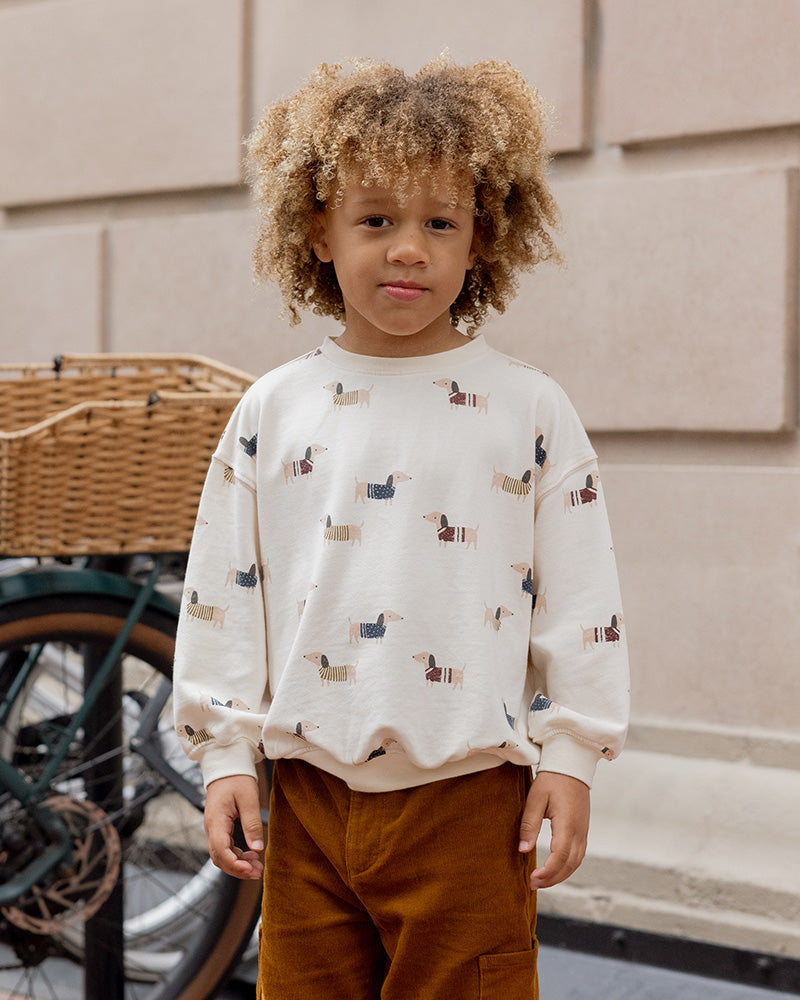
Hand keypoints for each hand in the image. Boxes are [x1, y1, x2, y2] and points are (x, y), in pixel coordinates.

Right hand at [204, 774, 264, 879]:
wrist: (227, 766)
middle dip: (237, 869)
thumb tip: (257, 848)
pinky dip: (237, 855)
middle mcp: (211, 827)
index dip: (234, 864)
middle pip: (220, 858)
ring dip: (238, 864)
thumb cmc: (237, 779)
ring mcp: (214, 829)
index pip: (220, 850)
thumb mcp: (249, 799)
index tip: (249, 870)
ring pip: (222, 855)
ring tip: (257, 867)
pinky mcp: (219, 828)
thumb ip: (252, 824)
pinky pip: (225, 848)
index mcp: (216, 820)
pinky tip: (251, 855)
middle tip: (257, 873)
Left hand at [518, 770, 589, 888]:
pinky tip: (555, 869)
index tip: (532, 879)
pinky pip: (578, 855)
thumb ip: (529, 825)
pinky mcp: (583, 830)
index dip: (547, 873)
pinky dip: (567, 866)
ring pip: (576, 863)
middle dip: (552, 879)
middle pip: (570, 865)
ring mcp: (584, 831)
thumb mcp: (535, 799)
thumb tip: (523, 850)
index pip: (560, 857)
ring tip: (542, 881)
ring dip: (560, 875)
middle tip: (533, 885)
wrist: (572, 765)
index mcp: (568, 824)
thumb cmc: (552, 780)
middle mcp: (580, 832)